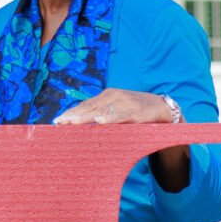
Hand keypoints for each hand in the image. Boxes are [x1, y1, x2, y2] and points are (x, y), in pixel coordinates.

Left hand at [53, 88, 179, 125]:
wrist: (163, 108)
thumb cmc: (137, 112)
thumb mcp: (119, 110)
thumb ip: (104, 114)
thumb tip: (84, 126)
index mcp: (108, 95)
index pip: (86, 104)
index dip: (72, 112)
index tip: (57, 121)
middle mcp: (114, 96)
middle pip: (90, 107)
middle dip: (74, 116)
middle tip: (59, 123)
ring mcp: (125, 103)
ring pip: (101, 111)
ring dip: (85, 118)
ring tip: (72, 123)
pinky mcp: (136, 112)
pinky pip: (120, 116)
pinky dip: (109, 119)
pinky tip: (99, 122)